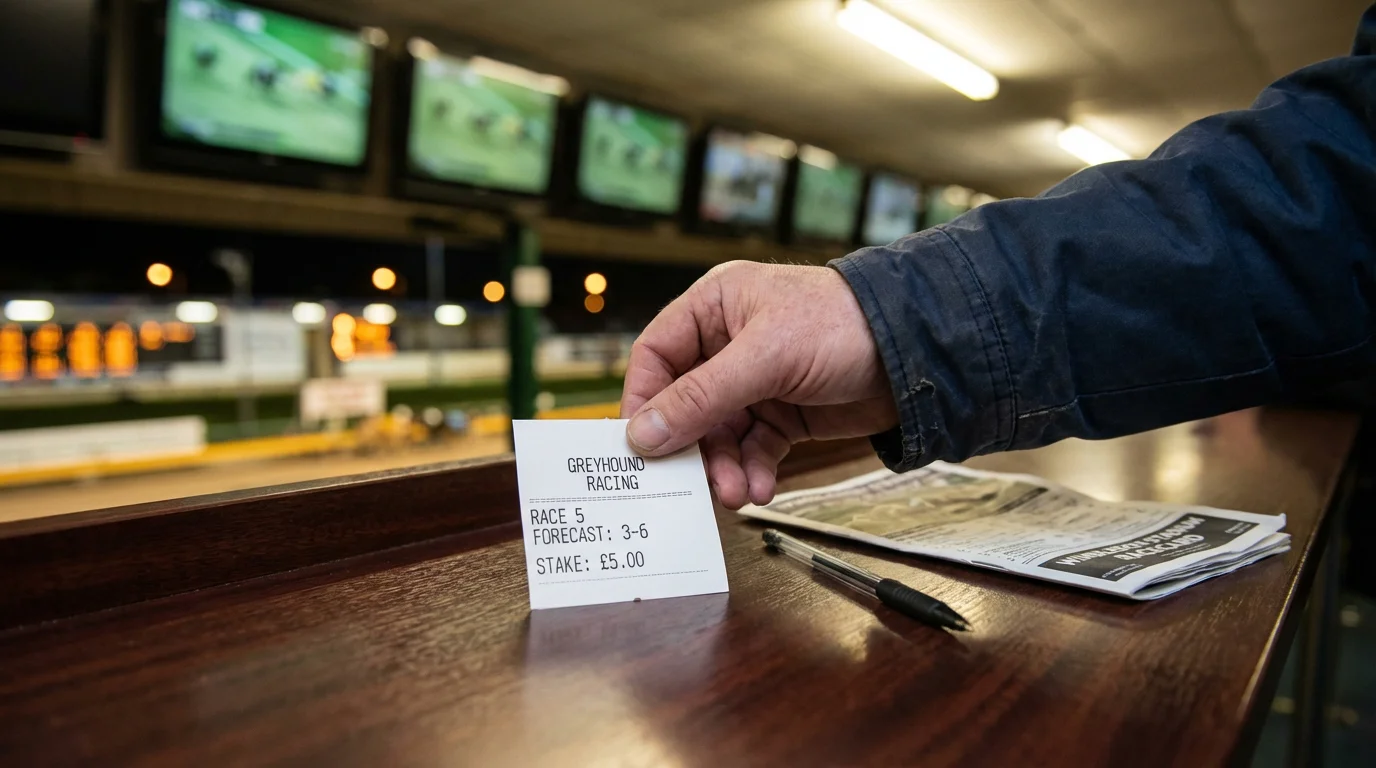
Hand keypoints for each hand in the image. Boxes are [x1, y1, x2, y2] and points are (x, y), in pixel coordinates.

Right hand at [620, 261, 897, 508]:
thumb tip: (643, 434)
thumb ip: (701, 398)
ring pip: (719, 433)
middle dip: (692, 446)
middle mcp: (730, 342)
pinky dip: (754, 469)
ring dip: (724, 467)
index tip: (640, 444)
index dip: (644, 400)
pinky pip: (753, 448)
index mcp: (715, 307)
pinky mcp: (784, 413)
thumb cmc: (843, 326)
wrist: (919, 353)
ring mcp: (757, 381)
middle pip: (685, 403)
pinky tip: (761, 488)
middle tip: (693, 482)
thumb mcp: (765, 358)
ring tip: (737, 493)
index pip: (657, 355)